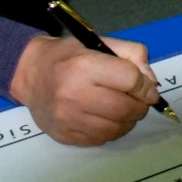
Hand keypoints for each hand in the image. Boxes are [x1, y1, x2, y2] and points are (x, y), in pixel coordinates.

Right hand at [8, 34, 159, 145]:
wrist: (31, 74)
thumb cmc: (68, 56)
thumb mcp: (99, 42)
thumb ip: (131, 55)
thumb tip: (150, 83)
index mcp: (84, 66)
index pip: (130, 80)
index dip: (146, 86)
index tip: (149, 89)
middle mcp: (74, 94)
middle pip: (125, 108)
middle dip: (140, 106)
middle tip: (139, 101)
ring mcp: (68, 118)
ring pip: (116, 128)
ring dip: (128, 121)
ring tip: (124, 110)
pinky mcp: (65, 135)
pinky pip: (101, 139)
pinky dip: (111, 131)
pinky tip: (107, 119)